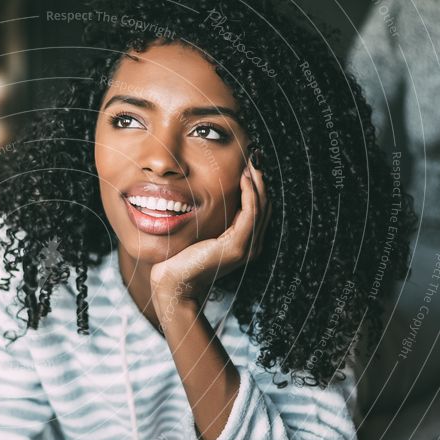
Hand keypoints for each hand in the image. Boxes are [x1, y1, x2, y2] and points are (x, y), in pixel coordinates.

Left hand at [150, 154, 270, 305]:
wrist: (175, 282)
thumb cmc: (183, 258)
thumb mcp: (204, 234)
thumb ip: (216, 221)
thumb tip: (217, 198)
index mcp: (245, 243)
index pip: (259, 209)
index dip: (258, 186)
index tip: (251, 164)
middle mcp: (251, 246)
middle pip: (265, 205)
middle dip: (261, 180)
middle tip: (255, 157)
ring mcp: (247, 247)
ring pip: (261, 207)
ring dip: (258, 182)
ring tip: (252, 163)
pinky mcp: (237, 247)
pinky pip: (251, 213)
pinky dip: (250, 194)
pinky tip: (244, 179)